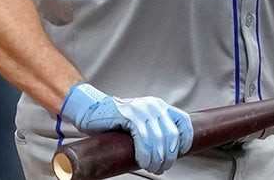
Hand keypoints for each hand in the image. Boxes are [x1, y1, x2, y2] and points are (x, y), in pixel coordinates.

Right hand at [60, 83, 192, 174]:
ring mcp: (141, 108)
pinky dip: (145, 154)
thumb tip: (167, 153)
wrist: (88, 111)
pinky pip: (143, 138)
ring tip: (152, 168)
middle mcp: (153, 105)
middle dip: (168, 156)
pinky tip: (143, 162)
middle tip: (161, 168)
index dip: (185, 140)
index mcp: (159, 106)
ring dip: (157, 159)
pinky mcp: (128, 114)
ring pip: (159, 138)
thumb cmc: (113, 122)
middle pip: (172, 135)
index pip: (183, 122)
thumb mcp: (140, 124)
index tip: (179, 154)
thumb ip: (153, 131)